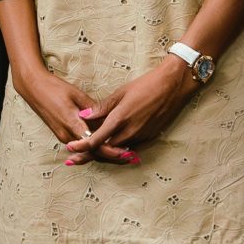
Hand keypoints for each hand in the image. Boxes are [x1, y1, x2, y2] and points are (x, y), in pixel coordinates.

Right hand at [7, 67, 125, 164]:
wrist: (33, 88)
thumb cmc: (54, 88)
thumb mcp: (75, 94)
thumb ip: (92, 108)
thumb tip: (107, 116)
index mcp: (72, 124)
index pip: (95, 144)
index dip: (112, 150)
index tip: (126, 151)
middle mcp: (67, 135)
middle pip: (93, 152)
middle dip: (112, 155)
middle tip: (131, 157)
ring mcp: (63, 136)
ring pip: (87, 150)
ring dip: (104, 152)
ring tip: (123, 154)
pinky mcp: (62, 134)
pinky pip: (81, 145)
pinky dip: (95, 147)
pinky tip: (107, 146)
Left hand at [67, 59, 200, 164]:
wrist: (173, 86)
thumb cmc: (146, 85)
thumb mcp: (121, 92)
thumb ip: (102, 107)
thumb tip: (84, 115)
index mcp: (120, 119)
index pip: (96, 140)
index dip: (82, 146)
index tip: (70, 149)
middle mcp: (130, 132)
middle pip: (105, 151)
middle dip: (89, 154)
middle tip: (73, 158)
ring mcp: (141, 136)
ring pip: (118, 151)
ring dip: (103, 153)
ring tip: (88, 154)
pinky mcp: (150, 137)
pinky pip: (130, 147)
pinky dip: (118, 149)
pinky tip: (110, 147)